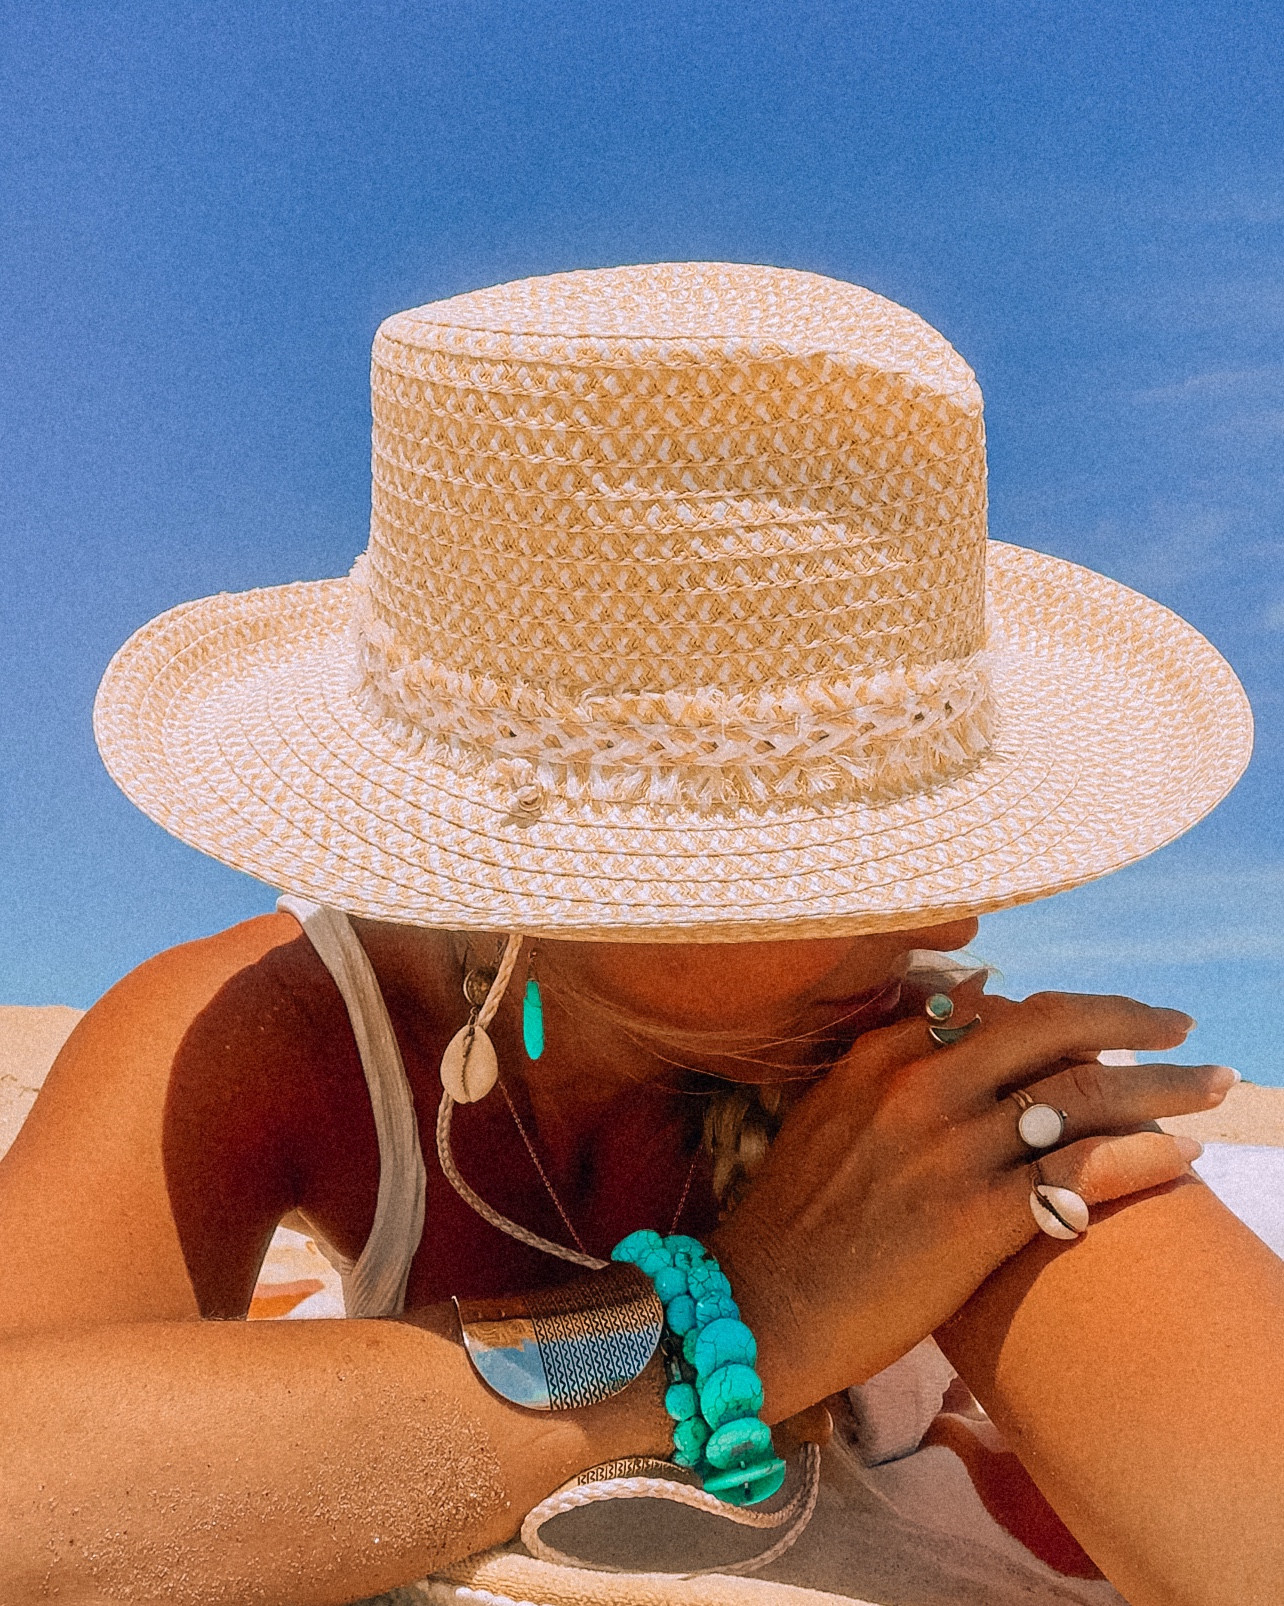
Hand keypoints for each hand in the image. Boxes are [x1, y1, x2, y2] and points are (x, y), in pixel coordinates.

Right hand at [709, 986, 1231, 1421]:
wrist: (759, 1308)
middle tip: (1178, 1025)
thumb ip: (884, 1066)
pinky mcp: (976, 1216)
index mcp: (881, 1056)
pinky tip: (1179, 1154)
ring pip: (1082, 1092)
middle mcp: (920, 1086)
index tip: (1100, 1026)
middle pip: (1051, 1025)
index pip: (995, 1010)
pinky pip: (1083, 1168)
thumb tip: (954, 1019)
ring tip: (1212, 1083)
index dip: (1059, 1015)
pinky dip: (1143, 1154)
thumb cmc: (791, 1222)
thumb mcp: (824, 1115)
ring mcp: (950, 1147)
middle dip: (1130, 1019)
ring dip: (1163, 1082)